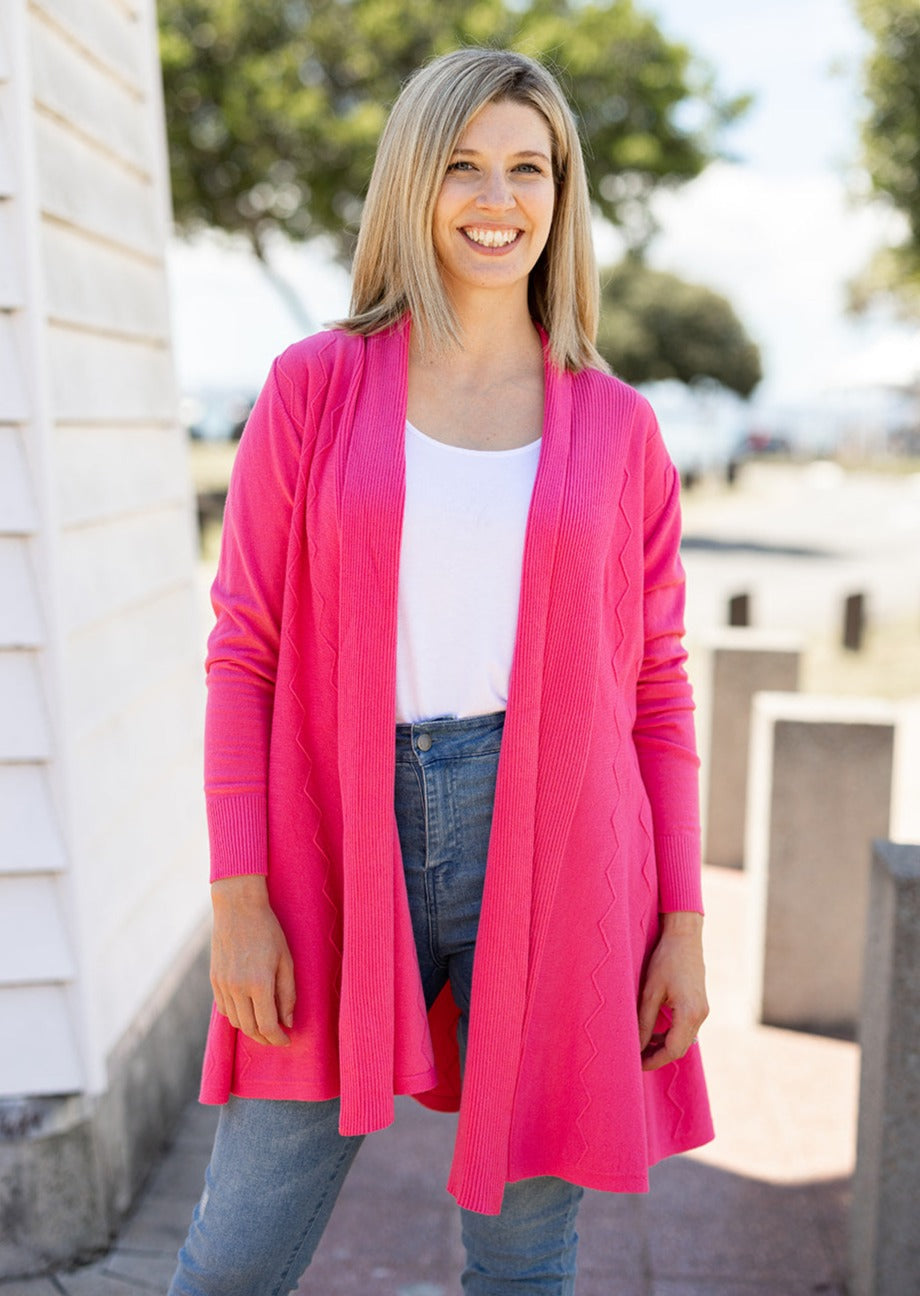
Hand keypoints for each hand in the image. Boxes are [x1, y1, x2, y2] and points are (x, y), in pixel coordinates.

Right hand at [210, 875, 295, 1046]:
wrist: (238, 908)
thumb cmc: (268, 931)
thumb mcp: (285, 960)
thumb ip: (287, 993)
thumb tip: (287, 1022)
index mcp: (258, 983)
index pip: (267, 1025)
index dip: (278, 1038)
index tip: (287, 1040)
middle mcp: (237, 988)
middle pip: (250, 1028)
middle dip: (265, 1038)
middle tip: (278, 1037)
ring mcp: (222, 985)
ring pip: (235, 1022)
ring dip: (251, 1029)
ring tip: (265, 1026)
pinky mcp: (214, 980)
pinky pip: (224, 1009)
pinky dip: (236, 1017)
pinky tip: (248, 1012)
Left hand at [638, 911, 707, 1071]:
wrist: (684, 938)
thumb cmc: (666, 960)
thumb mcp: (650, 991)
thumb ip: (645, 1021)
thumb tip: (637, 1046)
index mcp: (690, 1013)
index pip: (673, 1050)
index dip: (654, 1060)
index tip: (636, 1064)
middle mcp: (700, 1016)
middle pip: (680, 1048)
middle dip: (658, 1056)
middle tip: (636, 1057)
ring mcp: (703, 1011)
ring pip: (684, 1040)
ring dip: (664, 1046)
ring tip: (642, 1045)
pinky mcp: (700, 1006)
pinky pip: (687, 1029)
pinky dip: (671, 1035)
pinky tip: (655, 1031)